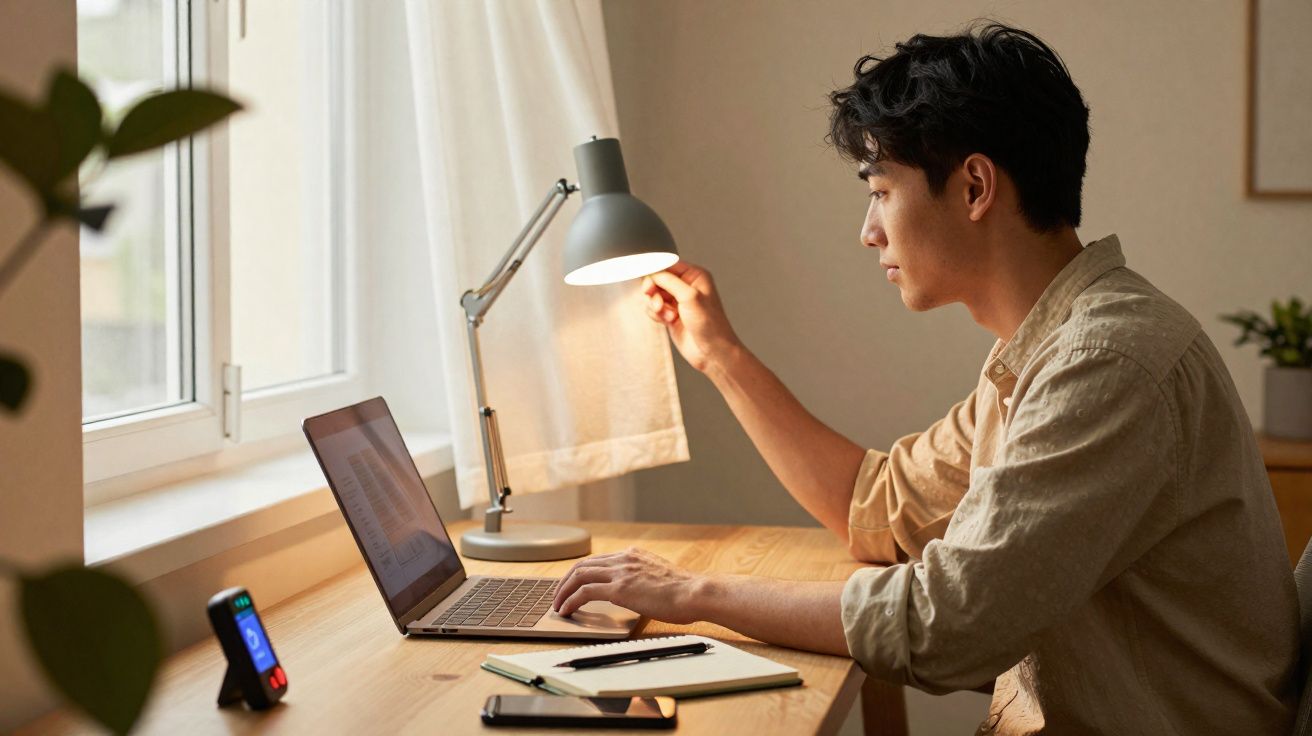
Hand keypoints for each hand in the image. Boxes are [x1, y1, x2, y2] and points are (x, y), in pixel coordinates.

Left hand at [551, 547, 704, 623]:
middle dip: (565, 581)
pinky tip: (566, 610)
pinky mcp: (619, 589)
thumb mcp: (660, 576)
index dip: (581, 573)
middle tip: (558, 595)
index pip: (598, 560)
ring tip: (557, 605)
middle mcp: (624, 559)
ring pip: (579, 575)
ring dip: (563, 590)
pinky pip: (585, 592)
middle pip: (583, 565)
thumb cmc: (685, 591)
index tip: (573, 585)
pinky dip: (571, 600)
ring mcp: (621, 572)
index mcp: (633, 554)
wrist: (695, 592)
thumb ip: (644, 578)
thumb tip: (638, 592)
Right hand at [642, 261, 740, 373]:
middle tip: (653, 297)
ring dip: (656, 304)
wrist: (712, 352)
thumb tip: (653, 271)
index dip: (655, 271)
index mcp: (695, 276)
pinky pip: (654, 308)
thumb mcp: (689, 296)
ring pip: (654, 294)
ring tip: (667, 314)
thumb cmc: (710, 325)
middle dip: (654, 289)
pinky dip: (656, 314)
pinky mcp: (671, 315)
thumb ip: (669, 281)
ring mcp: (678, 301)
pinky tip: (668, 321)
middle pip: (658, 279)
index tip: (647, 280)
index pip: (668, 265)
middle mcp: (686, 286)